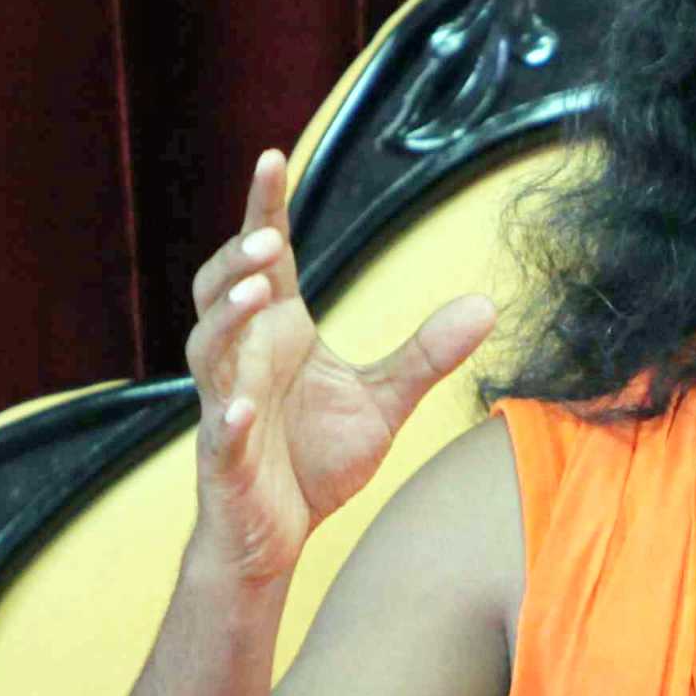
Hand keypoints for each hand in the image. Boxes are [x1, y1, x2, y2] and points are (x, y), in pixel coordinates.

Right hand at [183, 146, 497, 588]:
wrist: (278, 537)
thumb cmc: (315, 461)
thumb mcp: (385, 401)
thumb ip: (427, 353)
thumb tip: (487, 305)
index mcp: (277, 332)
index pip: (266, 259)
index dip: (264, 209)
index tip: (273, 157)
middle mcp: (243, 358)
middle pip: (220, 289)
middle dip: (237, 259)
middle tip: (271, 238)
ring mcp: (226, 404)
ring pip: (207, 349)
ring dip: (226, 318)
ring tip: (257, 289)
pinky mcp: (224, 458)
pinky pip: (220, 431)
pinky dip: (229, 417)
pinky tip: (243, 409)